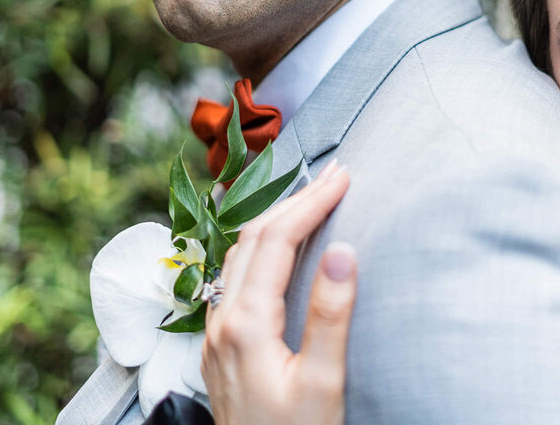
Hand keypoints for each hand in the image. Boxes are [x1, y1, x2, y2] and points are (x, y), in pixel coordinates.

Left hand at [202, 162, 355, 424]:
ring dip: (274, 219)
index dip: (311, 201)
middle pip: (252, 237)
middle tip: (333, 176)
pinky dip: (260, 247)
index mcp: (246, 324)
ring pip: (238, 254)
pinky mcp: (220, 346)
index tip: (343, 176)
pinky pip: (235, 277)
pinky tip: (278, 246)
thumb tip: (341, 250)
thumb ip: (331, 315)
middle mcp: (222, 321)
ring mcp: (216, 334)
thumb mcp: (324, 382)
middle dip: (293, 199)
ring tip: (310, 198)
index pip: (277, 239)